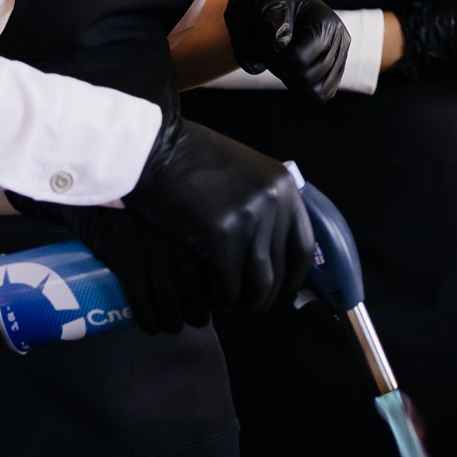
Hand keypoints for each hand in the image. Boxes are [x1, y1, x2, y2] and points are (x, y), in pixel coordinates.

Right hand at [5, 194, 211, 333]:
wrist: (99, 195)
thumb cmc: (137, 208)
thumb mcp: (172, 216)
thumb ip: (189, 234)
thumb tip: (203, 266)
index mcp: (192, 232)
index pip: (213, 275)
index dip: (212, 297)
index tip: (206, 304)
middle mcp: (177, 244)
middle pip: (195, 294)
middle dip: (195, 315)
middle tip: (189, 320)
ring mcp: (153, 252)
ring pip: (170, 303)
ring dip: (172, 323)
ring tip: (168, 327)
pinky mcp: (127, 260)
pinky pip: (142, 301)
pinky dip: (148, 320)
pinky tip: (150, 327)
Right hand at [122, 115, 313, 314]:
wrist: (153, 151)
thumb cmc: (191, 160)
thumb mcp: (244, 170)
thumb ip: (264, 202)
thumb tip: (275, 245)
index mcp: (284, 187)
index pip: (303, 248)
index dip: (291, 278)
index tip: (277, 292)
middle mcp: (274, 201)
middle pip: (282, 271)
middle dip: (264, 296)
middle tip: (247, 305)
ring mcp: (249, 217)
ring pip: (259, 284)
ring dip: (244, 303)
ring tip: (228, 304)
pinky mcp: (221, 234)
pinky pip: (229, 284)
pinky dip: (222, 299)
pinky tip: (211, 299)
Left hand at [224, 0, 350, 102]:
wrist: (282, 1)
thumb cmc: (275, 2)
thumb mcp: (271, 5)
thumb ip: (275, 23)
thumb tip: (281, 45)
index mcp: (326, 23)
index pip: (299, 59)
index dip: (274, 59)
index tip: (260, 44)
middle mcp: (340, 41)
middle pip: (307, 78)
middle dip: (279, 69)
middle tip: (266, 53)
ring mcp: (341, 57)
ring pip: (316, 92)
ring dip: (290, 81)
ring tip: (279, 62)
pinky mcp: (336, 70)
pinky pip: (322, 94)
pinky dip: (302, 89)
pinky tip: (289, 71)